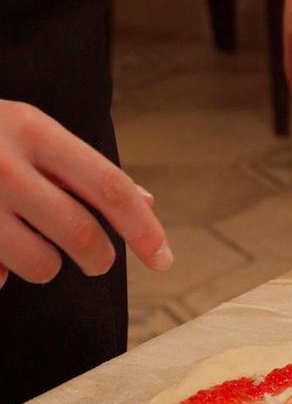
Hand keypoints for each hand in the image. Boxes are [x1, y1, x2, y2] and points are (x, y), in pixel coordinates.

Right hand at [0, 100, 171, 288]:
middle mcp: (3, 165)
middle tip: (97, 262)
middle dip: (100, 259)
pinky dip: (0, 272)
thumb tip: (144, 203)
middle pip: (81, 234)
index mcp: (35, 131)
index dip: (144, 229)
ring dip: (44, 267)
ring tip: (27, 244)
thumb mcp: (29, 131)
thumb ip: (82, 168)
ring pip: (39, 265)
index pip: (110, 188)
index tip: (165, 260)